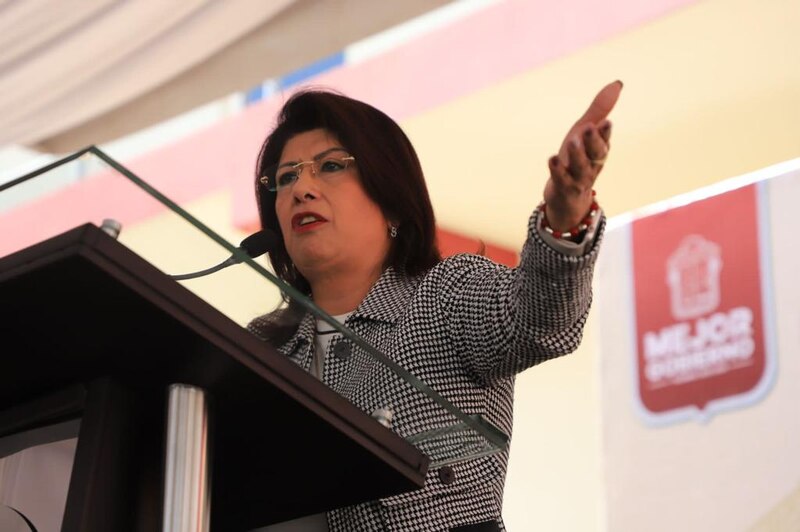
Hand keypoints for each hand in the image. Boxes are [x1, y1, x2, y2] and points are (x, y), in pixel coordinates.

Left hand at [543, 80, 622, 230]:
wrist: (567, 198)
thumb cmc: (577, 160)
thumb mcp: (585, 133)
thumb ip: (599, 110)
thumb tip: (618, 83)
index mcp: (599, 150)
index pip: (604, 140)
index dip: (605, 132)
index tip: (605, 121)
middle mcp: (592, 164)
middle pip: (596, 153)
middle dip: (594, 141)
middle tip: (590, 127)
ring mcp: (579, 179)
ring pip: (581, 168)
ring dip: (577, 155)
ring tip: (572, 141)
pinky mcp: (564, 189)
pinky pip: (562, 180)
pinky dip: (557, 170)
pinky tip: (552, 158)